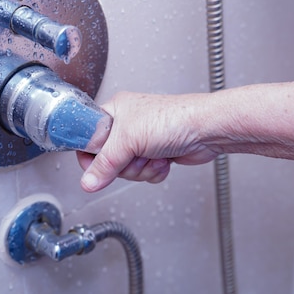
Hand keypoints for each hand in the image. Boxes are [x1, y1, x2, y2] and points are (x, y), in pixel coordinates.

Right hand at [76, 92, 221, 191]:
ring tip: (153, 155)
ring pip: (126, 170)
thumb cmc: (173, 119)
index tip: (98, 165)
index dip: (91, 154)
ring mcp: (141, 141)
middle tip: (135, 155)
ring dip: (141, 169)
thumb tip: (87, 181)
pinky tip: (163, 161)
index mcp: (114, 111)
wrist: (206, 131)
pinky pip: (143, 173)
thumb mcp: (128, 140)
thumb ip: (104, 164)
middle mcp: (126, 125)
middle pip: (107, 160)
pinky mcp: (155, 154)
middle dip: (124, 165)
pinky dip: (153, 171)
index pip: (88, 138)